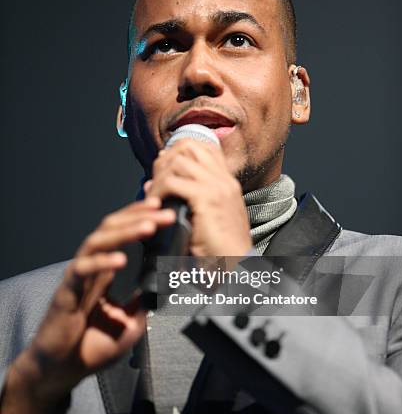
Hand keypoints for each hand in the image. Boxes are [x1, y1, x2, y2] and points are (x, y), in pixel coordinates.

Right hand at [0, 196, 175, 413]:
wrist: (62, 372)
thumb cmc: (90, 347)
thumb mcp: (129, 324)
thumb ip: (144, 303)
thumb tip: (164, 290)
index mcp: (105, 271)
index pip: (122, 232)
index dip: (140, 216)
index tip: (163, 208)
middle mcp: (91, 267)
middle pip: (112, 228)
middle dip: (139, 216)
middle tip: (166, 213)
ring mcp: (78, 277)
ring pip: (98, 241)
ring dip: (125, 231)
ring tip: (149, 226)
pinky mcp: (66, 293)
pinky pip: (82, 270)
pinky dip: (102, 262)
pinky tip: (121, 260)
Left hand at [146, 139, 251, 256]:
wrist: (236, 267)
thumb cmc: (219, 249)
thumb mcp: (206, 217)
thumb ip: (185, 198)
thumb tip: (153, 184)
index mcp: (227, 182)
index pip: (204, 147)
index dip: (179, 152)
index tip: (165, 169)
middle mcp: (224, 179)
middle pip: (189, 147)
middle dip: (166, 159)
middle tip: (155, 180)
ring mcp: (217, 186)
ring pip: (178, 162)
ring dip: (160, 176)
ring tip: (153, 195)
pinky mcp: (206, 198)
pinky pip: (173, 182)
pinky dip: (158, 191)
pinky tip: (155, 205)